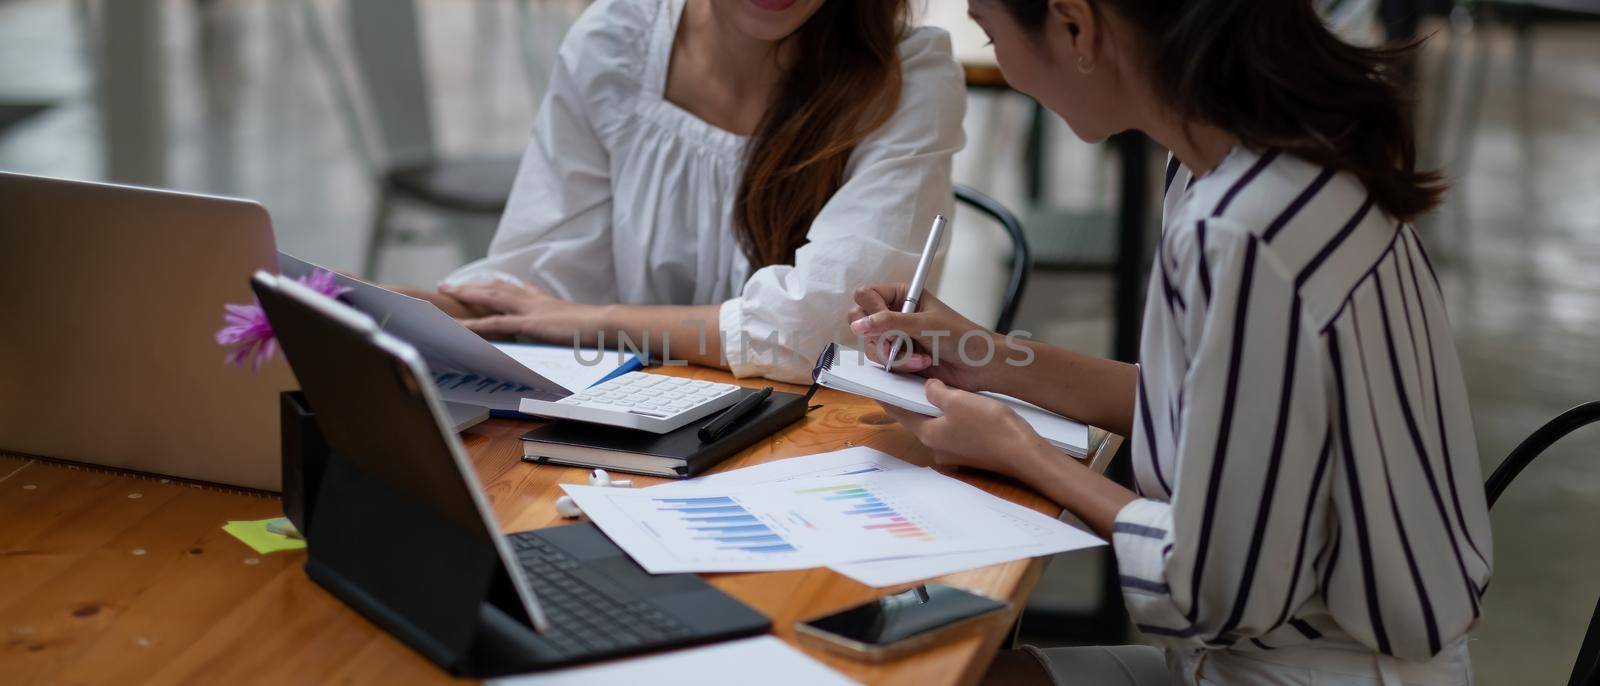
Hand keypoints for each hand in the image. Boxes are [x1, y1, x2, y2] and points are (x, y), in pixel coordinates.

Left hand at [440, 280, 597, 341]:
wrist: (605, 324)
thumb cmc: (595, 328)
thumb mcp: (575, 322)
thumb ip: (562, 323)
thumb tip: (559, 327)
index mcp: (545, 302)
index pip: (516, 289)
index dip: (496, 285)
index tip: (482, 283)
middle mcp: (534, 301)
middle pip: (496, 288)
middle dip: (471, 286)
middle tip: (449, 284)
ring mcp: (530, 310)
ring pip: (491, 298)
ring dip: (467, 294)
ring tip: (446, 292)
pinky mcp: (529, 324)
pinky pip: (496, 323)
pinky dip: (476, 325)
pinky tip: (460, 327)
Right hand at [847, 283, 1005, 392]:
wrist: (979, 365)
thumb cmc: (961, 336)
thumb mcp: (923, 324)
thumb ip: (888, 323)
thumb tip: (857, 325)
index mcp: (902, 295)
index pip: (866, 295)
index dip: (871, 310)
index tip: (885, 322)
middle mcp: (895, 314)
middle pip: (861, 322)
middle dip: (880, 337)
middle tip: (898, 341)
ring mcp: (896, 337)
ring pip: (872, 346)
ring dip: (897, 356)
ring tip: (921, 357)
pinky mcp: (899, 357)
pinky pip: (883, 363)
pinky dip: (902, 366)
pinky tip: (923, 363)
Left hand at [879, 378, 1053, 479]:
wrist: (1024, 453)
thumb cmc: (990, 427)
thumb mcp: (958, 400)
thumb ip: (937, 392)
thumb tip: (928, 388)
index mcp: (928, 434)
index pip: (899, 412)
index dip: (889, 396)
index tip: (880, 385)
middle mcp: (937, 447)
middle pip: (919, 418)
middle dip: (915, 400)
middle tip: (911, 379)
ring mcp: (955, 453)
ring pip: (939, 424)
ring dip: (938, 408)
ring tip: (939, 387)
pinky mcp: (971, 453)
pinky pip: (956, 431)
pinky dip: (955, 417)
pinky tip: (964, 404)